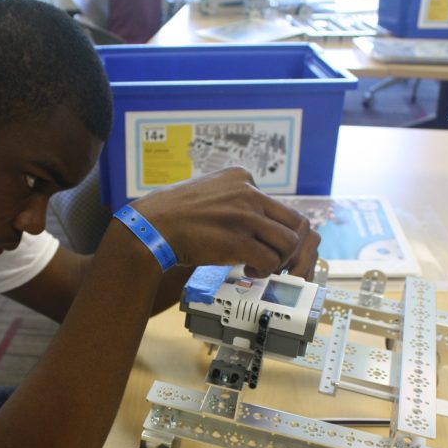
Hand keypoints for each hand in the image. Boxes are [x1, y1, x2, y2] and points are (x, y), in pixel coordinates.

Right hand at [132, 167, 319, 278]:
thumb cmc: (175, 213)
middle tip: (275, 258)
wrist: (152, 225)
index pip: (279, 204)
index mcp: (242, 177)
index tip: (263, 241)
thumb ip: (233, 198)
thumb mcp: (210, 190)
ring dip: (279, 259)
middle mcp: (249, 192)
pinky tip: (248, 270)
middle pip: (295, 221)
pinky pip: (270, 260)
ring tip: (260, 265)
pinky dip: (264, 270)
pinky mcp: (238, 242)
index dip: (275, 228)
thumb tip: (253, 220)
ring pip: (289, 242)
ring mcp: (245, 216)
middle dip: (289, 246)